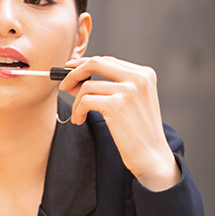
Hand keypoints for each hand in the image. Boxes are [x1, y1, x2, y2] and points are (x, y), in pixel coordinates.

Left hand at [59, 56, 181, 191]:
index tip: (69, 69)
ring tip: (79, 116)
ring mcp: (128, 90)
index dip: (85, 64)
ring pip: (87, 86)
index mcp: (144, 74)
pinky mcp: (116, 105)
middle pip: (96, 63)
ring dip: (76, 102)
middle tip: (63, 86)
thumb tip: (74, 79)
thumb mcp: (127, 102)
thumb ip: (106, 87)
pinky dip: (78, 111)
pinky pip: (85, 100)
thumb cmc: (137, 131)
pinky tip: (80, 120)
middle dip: (73, 73)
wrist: (152, 155)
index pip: (108, 60)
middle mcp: (138, 78)